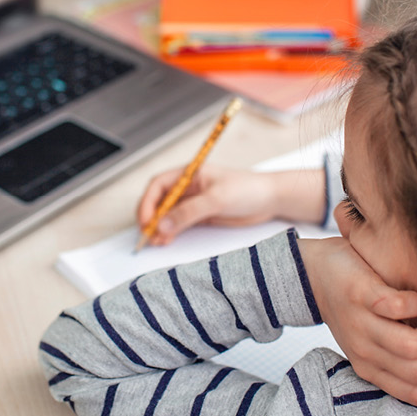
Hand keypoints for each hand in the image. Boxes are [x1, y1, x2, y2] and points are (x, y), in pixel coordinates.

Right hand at [136, 165, 289, 246]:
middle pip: (159, 201)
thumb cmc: (248, 189)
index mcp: (189, 174)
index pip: (159, 185)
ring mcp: (193, 202)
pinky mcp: (200, 216)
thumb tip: (163, 223)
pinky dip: (170, 232)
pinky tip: (167, 240)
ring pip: (167, 214)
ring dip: (159, 227)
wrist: (270, 200)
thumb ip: (189, 212)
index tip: (146, 220)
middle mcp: (188, 187)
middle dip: (151, 217)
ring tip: (157, 241)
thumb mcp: (217, 199)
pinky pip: (179, 224)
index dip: (148, 202)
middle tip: (148, 234)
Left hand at [298, 236, 416, 405]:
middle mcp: (365, 352)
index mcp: (370, 368)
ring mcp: (361, 324)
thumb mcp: (373, 342)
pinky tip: (415, 299)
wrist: (315, 273)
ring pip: (412, 347)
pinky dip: (416, 303)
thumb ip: (401, 357)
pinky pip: (398, 307)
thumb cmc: (355, 308)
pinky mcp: (360, 295)